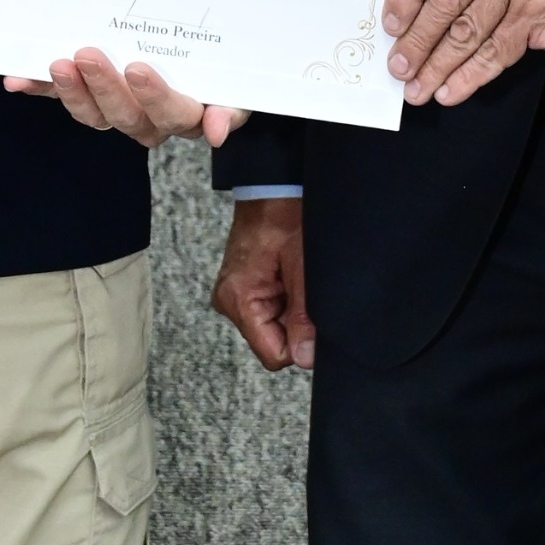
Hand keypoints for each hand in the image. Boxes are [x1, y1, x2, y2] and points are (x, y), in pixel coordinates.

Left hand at [4, 48, 251, 150]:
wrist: (212, 62)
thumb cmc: (225, 72)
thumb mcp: (238, 88)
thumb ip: (231, 110)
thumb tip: (218, 132)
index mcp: (186, 116)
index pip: (171, 114)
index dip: (154, 96)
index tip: (138, 68)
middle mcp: (148, 121)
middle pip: (124, 115)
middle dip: (103, 87)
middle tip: (88, 55)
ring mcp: (115, 110)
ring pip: (92, 114)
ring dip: (71, 92)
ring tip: (57, 64)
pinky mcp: (88, 97)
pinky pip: (62, 98)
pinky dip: (38, 89)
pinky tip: (15, 80)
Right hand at [212, 198, 312, 369]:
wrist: (274, 186)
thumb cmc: (285, 217)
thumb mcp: (303, 270)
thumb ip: (303, 317)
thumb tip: (306, 358)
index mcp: (238, 300)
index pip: (273, 354)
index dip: (300, 343)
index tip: (314, 319)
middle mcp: (230, 302)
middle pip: (273, 341)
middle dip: (296, 322)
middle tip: (305, 288)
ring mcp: (236, 295)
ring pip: (275, 326)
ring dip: (292, 308)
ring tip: (296, 276)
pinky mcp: (244, 287)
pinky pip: (271, 309)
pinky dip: (287, 298)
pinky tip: (291, 275)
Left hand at [382, 0, 544, 107]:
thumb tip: (409, 15)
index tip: (390, 24)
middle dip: (416, 39)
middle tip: (399, 66)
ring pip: (466, 28)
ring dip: (437, 65)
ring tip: (418, 88)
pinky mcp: (541, 11)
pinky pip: (494, 51)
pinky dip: (469, 76)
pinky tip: (451, 90)